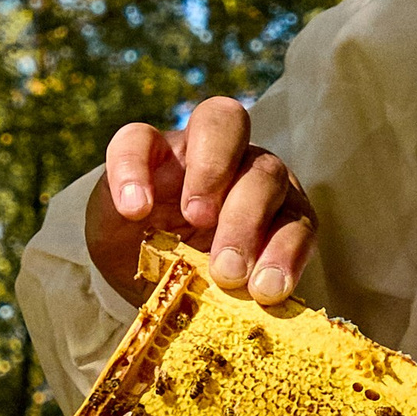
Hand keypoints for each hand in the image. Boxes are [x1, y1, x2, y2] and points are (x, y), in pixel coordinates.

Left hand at [86, 96, 315, 302]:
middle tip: (198, 219)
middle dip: (211, 168)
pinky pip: (299, 226)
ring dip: (246, 223)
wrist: (192, 294)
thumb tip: (141, 215)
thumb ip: (116, 222)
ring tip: (229, 274)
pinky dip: (284, 256)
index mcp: (161, 156)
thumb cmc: (152, 256)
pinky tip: (266, 290)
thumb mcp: (117, 241)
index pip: (140, 140)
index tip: (133, 211)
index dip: (133, 166)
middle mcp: (217, 153)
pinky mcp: (295, 220)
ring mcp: (262, 181)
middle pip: (225, 121)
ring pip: (266, 175)